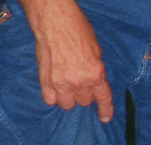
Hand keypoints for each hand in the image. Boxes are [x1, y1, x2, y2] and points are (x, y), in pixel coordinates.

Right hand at [20, 0, 113, 122]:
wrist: (53, 19)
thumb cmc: (76, 30)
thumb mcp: (96, 51)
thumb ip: (96, 71)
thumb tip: (94, 83)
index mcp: (95, 74)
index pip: (103, 99)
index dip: (105, 110)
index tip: (104, 118)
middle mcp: (79, 81)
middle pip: (84, 102)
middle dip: (84, 94)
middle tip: (81, 82)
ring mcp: (60, 82)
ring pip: (67, 104)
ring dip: (69, 97)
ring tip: (67, 85)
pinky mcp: (45, 80)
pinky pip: (50, 100)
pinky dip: (53, 96)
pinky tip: (55, 87)